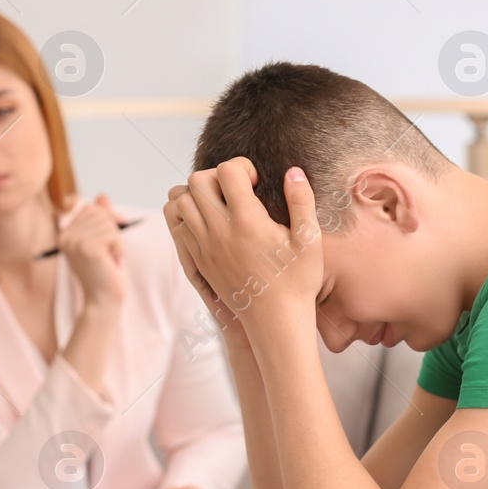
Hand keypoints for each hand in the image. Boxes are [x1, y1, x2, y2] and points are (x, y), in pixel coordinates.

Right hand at [59, 193, 126, 307]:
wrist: (103, 300)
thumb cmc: (105, 273)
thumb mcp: (103, 242)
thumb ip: (101, 219)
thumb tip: (102, 196)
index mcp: (65, 234)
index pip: (91, 208)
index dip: (108, 218)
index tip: (115, 235)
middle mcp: (65, 236)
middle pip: (99, 212)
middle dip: (114, 230)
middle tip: (113, 252)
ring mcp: (74, 241)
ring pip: (107, 222)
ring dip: (117, 240)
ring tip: (112, 258)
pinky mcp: (86, 247)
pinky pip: (112, 233)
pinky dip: (120, 246)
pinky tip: (115, 261)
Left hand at [162, 158, 321, 337]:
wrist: (275, 321)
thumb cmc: (297, 281)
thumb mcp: (309, 240)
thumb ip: (302, 200)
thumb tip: (293, 170)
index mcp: (247, 221)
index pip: (227, 171)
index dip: (242, 167)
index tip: (256, 183)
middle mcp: (219, 231)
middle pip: (197, 181)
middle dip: (217, 176)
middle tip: (237, 190)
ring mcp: (204, 247)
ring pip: (181, 202)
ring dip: (199, 195)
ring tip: (223, 205)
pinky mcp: (198, 261)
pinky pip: (178, 226)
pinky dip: (189, 216)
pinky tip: (214, 224)